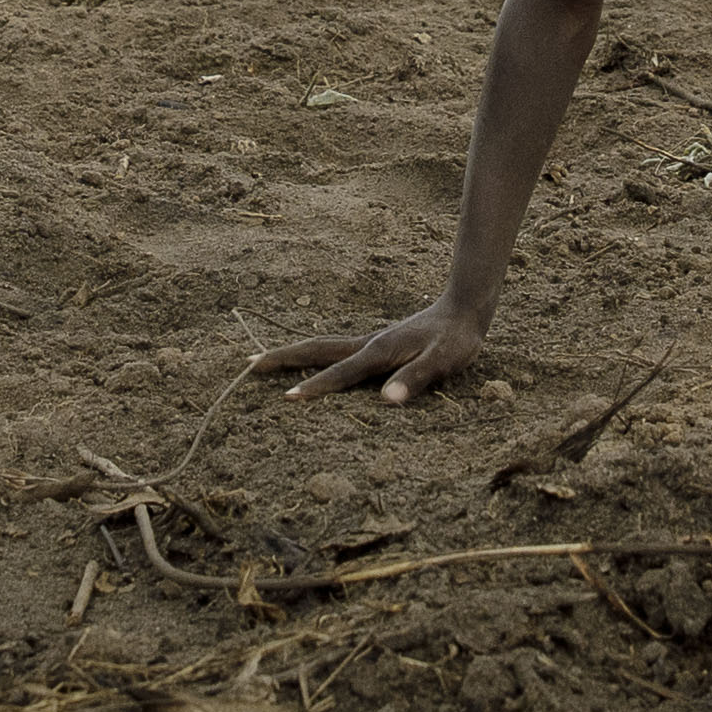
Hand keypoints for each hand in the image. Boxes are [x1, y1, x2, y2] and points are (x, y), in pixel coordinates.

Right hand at [247, 300, 486, 402]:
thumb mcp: (442, 361)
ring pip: (322, 347)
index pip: (341, 373)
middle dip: (283, 357)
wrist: (464, 310)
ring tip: (262, 361)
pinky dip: (313, 356)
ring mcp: (368, 342)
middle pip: (316, 349)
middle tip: (248, 364)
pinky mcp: (375, 344)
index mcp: (378, 350)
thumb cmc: (455, 340)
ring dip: (293, 354)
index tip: (287, 399)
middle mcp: (367, 343)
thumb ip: (416, 379)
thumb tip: (388, 400)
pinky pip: (334, 351)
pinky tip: (309, 364)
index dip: (316, 387)